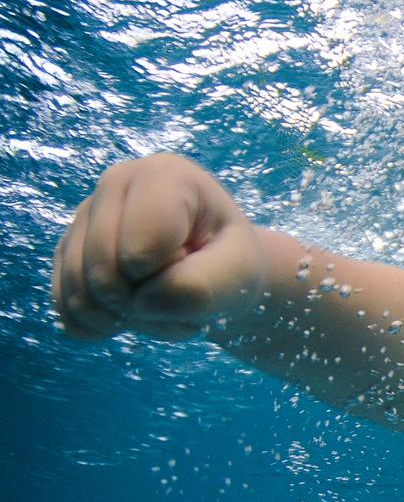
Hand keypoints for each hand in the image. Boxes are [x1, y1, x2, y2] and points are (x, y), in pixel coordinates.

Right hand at [52, 153, 265, 339]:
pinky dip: (104, 325)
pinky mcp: (68, 250)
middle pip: (103, 275)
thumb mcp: (238, 273)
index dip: (169, 277)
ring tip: (164, 300)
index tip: (198, 258)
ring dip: (128, 319)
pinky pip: (67, 309)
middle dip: (147, 304)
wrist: (218, 269)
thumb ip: (199, 286)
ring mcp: (84, 216)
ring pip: (81, 297)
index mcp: (164, 175)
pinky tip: (135, 310)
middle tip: (184, 291)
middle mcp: (114, 183)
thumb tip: (138, 302)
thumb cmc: (232, 262)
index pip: (140, 252)